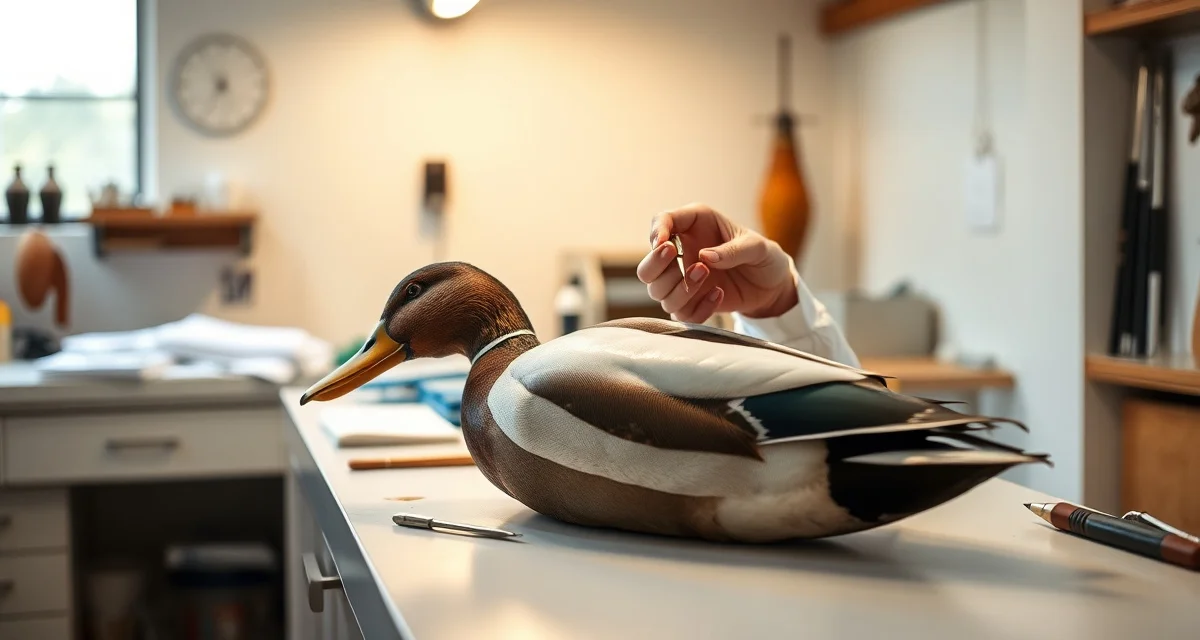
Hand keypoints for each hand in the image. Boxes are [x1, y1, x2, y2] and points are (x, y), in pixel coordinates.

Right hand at [636, 203, 797, 323]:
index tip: (664, 244)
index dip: (656, 231)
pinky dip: (697, 308)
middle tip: (676, 257)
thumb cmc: (763, 256)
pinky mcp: (692, 303)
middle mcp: (682, 252)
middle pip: (646, 267)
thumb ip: (733, 250)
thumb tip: (704, 257)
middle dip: (654, 265)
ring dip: (679, 288)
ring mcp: (684, 281)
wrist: (773, 285)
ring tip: (707, 273)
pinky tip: (719, 295)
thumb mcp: (756, 247)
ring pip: (658, 293)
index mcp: (693, 226)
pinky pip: (681, 314)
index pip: (661, 222)